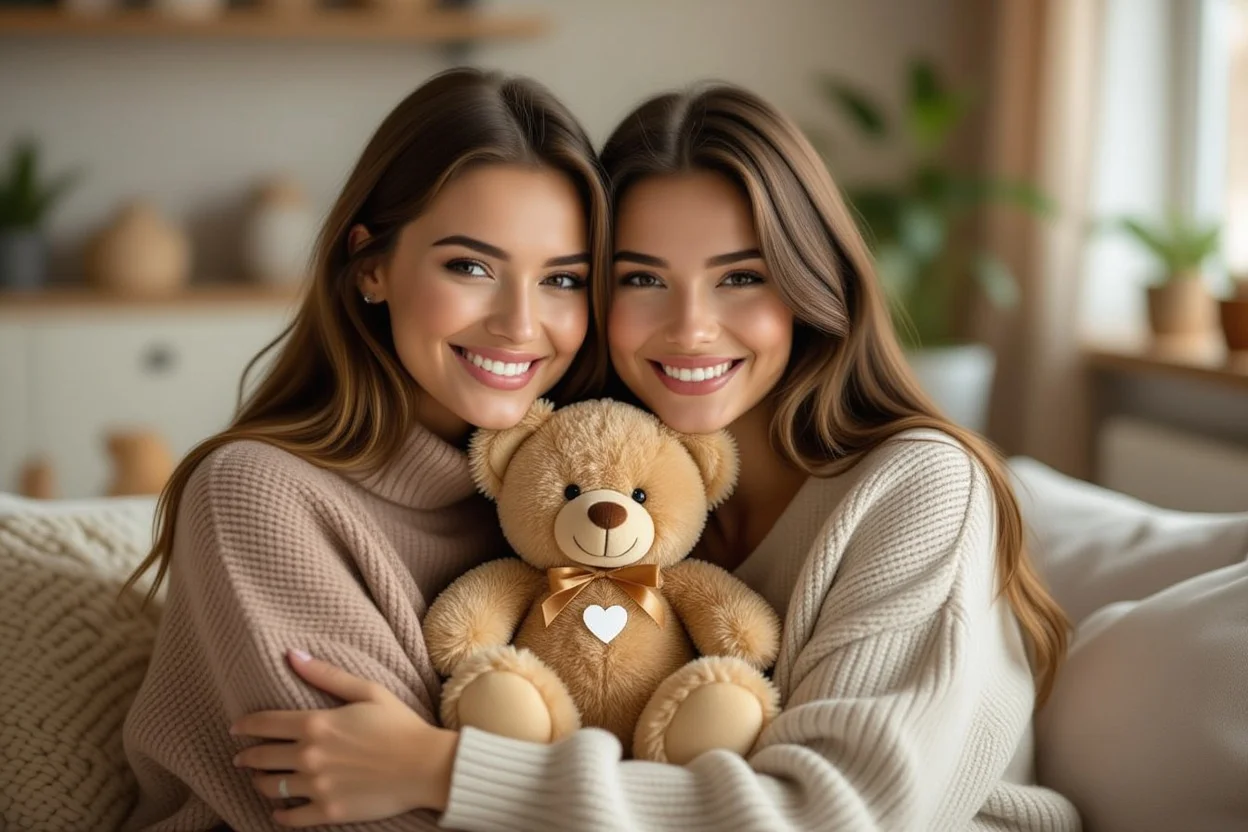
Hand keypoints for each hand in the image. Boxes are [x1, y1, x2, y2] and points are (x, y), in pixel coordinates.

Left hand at [231, 649, 458, 826]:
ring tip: (260, 780)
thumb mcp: (367, 691)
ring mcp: (317, 786)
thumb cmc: (400, 725)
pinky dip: (279, 814)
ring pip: (270, 788)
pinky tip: (279, 810)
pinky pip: (290, 817)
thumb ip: (326, 675)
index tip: (236, 729)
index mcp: (316, 724)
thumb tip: (292, 655)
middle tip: (242, 758)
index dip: (245, 726)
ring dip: (260, 783)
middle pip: (261, 758)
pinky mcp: (328, 811)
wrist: (426, 766)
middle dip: (247, 757)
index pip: (264, 724)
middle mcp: (309, 756)